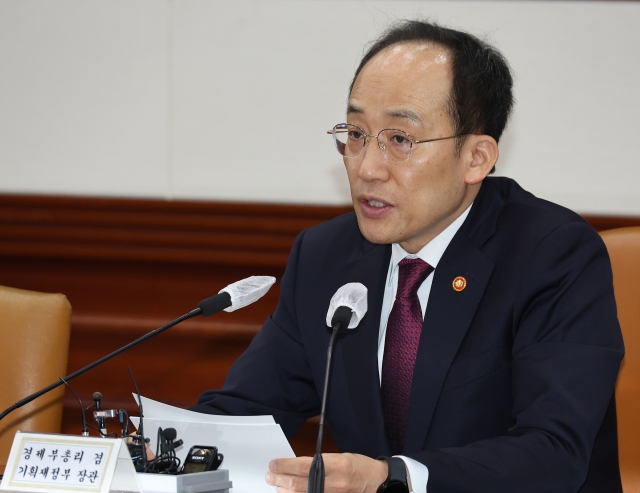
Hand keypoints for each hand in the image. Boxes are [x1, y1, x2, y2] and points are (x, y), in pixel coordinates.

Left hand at [266, 453, 387, 492]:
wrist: (377, 483)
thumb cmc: (359, 467)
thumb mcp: (340, 457)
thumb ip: (319, 463)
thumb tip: (296, 466)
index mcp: (336, 465)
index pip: (304, 465)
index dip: (286, 465)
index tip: (274, 464)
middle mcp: (335, 483)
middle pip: (300, 484)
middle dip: (281, 480)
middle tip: (270, 476)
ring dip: (286, 492)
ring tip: (277, 487)